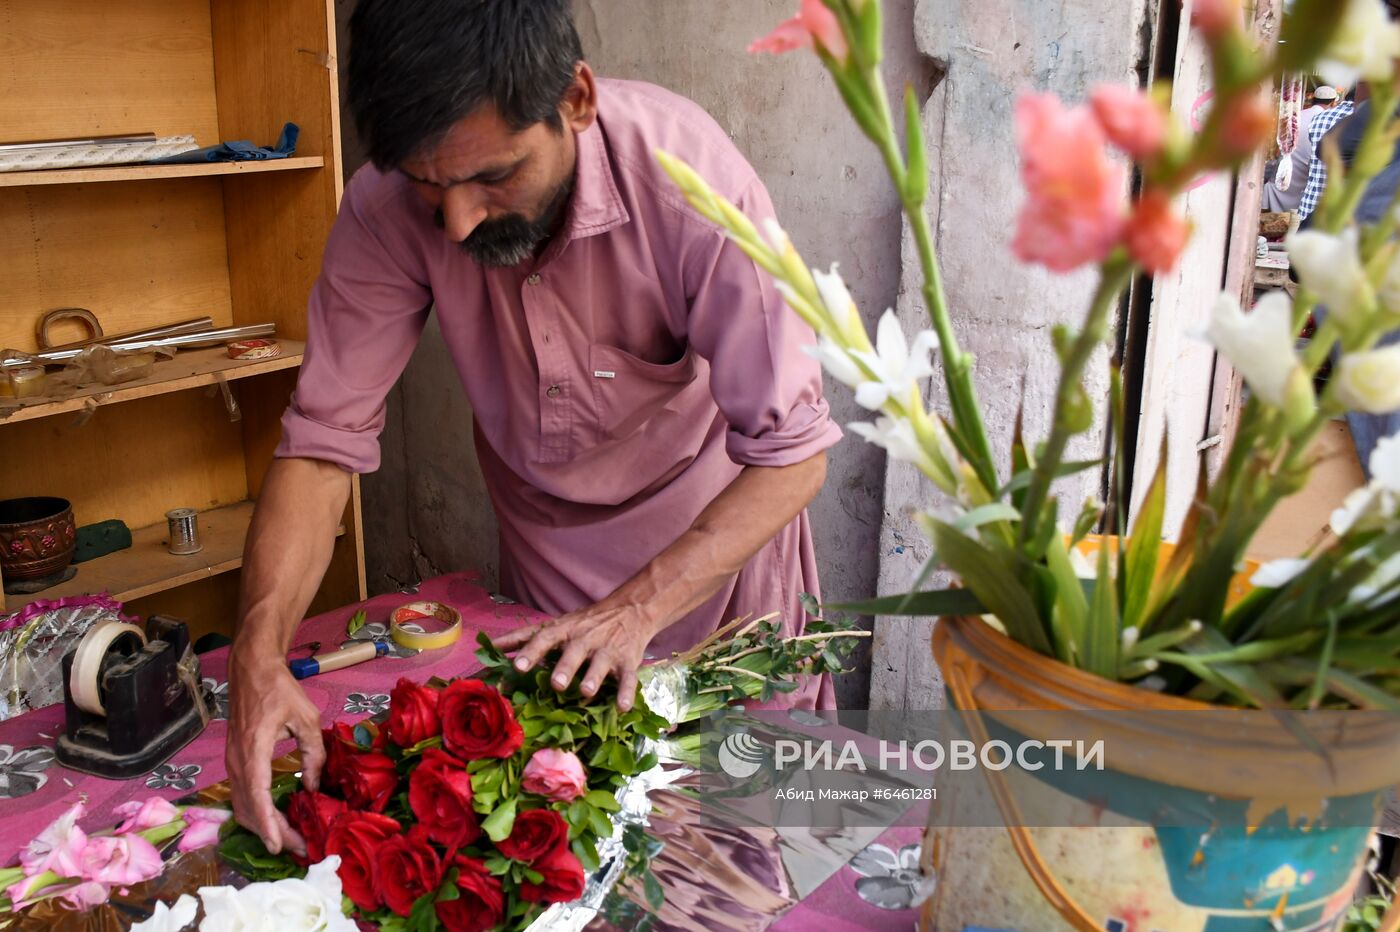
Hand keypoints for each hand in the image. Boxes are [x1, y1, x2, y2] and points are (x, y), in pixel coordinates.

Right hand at [225, 649, 325, 856]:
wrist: (251, 670)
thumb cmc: (280, 690)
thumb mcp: (306, 718)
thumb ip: (313, 754)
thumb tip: (313, 787)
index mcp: (253, 749)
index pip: (257, 794)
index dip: (267, 822)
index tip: (278, 844)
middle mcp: (237, 760)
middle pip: (248, 807)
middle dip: (271, 832)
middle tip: (298, 848)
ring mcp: (232, 762)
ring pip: (241, 805)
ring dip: (262, 825)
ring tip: (289, 839)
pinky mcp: (235, 761)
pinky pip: (241, 794)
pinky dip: (256, 812)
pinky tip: (274, 819)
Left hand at [493, 603, 657, 710]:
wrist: (630, 610)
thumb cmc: (584, 623)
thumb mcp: (556, 625)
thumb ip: (524, 637)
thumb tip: (490, 646)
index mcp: (565, 630)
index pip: (545, 638)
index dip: (532, 652)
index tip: (518, 666)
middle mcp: (585, 639)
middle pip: (574, 652)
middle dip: (565, 667)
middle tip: (555, 684)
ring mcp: (608, 650)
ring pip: (601, 664)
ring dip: (593, 678)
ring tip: (586, 693)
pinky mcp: (628, 662)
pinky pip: (628, 678)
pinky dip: (627, 692)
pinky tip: (622, 707)